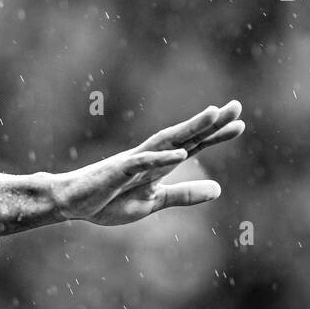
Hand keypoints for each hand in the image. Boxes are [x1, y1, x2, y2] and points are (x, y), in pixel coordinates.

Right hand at [49, 100, 244, 225]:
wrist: (70, 202)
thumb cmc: (107, 200)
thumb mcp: (152, 201)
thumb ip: (184, 195)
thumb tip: (219, 189)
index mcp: (157, 164)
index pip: (191, 146)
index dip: (214, 135)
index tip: (239, 124)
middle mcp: (148, 156)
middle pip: (183, 136)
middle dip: (209, 122)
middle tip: (236, 106)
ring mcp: (133, 161)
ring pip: (165, 140)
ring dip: (189, 128)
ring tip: (212, 115)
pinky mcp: (117, 171)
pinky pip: (143, 163)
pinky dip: (162, 158)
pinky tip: (181, 154)